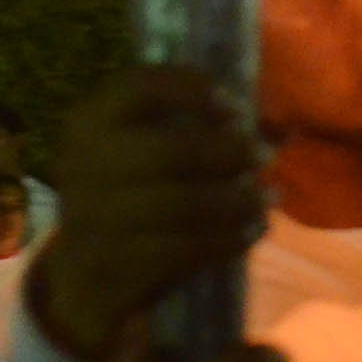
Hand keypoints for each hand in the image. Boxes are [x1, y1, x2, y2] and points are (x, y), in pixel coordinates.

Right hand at [31, 68, 263, 361]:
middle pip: (171, 151)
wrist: (80, 274)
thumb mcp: (144, 151)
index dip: (192, 90)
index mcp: (88, 122)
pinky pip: (183, 249)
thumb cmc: (129, 195)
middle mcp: (81, 165)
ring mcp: (91, 219)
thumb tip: (280, 126)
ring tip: (269, 198)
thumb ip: (200, 128)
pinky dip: (227, 239)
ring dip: (238, 201)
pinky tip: (252, 230)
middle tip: (265, 158)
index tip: (236, 107)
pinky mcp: (111, 266)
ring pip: (182, 205)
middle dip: (229, 153)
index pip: (139, 88)